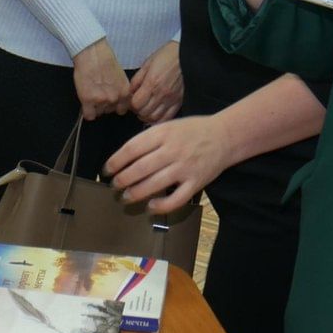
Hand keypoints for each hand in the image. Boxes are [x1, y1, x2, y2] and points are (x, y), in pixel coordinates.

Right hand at [73, 39, 131, 118]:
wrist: (92, 53)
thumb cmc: (105, 61)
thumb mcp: (120, 77)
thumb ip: (121, 91)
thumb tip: (118, 100)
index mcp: (125, 93)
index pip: (122, 110)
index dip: (115, 105)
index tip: (111, 101)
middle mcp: (115, 98)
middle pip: (110, 111)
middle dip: (105, 104)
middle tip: (99, 92)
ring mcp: (102, 101)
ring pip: (99, 113)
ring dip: (95, 106)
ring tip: (92, 91)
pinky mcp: (88, 100)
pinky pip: (89, 115)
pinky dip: (87, 112)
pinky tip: (86, 102)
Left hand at [105, 115, 232, 211]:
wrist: (225, 136)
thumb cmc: (193, 130)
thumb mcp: (168, 126)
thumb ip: (149, 139)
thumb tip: (124, 157)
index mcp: (163, 133)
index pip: (132, 149)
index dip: (115, 161)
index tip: (107, 170)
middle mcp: (172, 150)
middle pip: (140, 168)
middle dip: (122, 180)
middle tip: (115, 185)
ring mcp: (185, 168)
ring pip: (154, 184)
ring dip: (136, 193)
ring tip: (126, 197)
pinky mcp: (196, 183)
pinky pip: (176, 199)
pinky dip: (161, 206)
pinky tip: (151, 207)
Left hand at [127, 41, 183, 123]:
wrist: (188, 55)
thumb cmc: (168, 56)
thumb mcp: (148, 63)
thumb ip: (137, 79)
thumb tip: (130, 92)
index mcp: (151, 83)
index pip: (136, 104)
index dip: (131, 104)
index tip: (133, 100)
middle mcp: (161, 94)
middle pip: (144, 113)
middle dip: (138, 110)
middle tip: (139, 104)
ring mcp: (171, 100)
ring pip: (155, 118)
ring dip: (148, 116)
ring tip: (147, 109)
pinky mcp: (179, 102)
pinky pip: (167, 117)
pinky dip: (159, 119)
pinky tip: (156, 114)